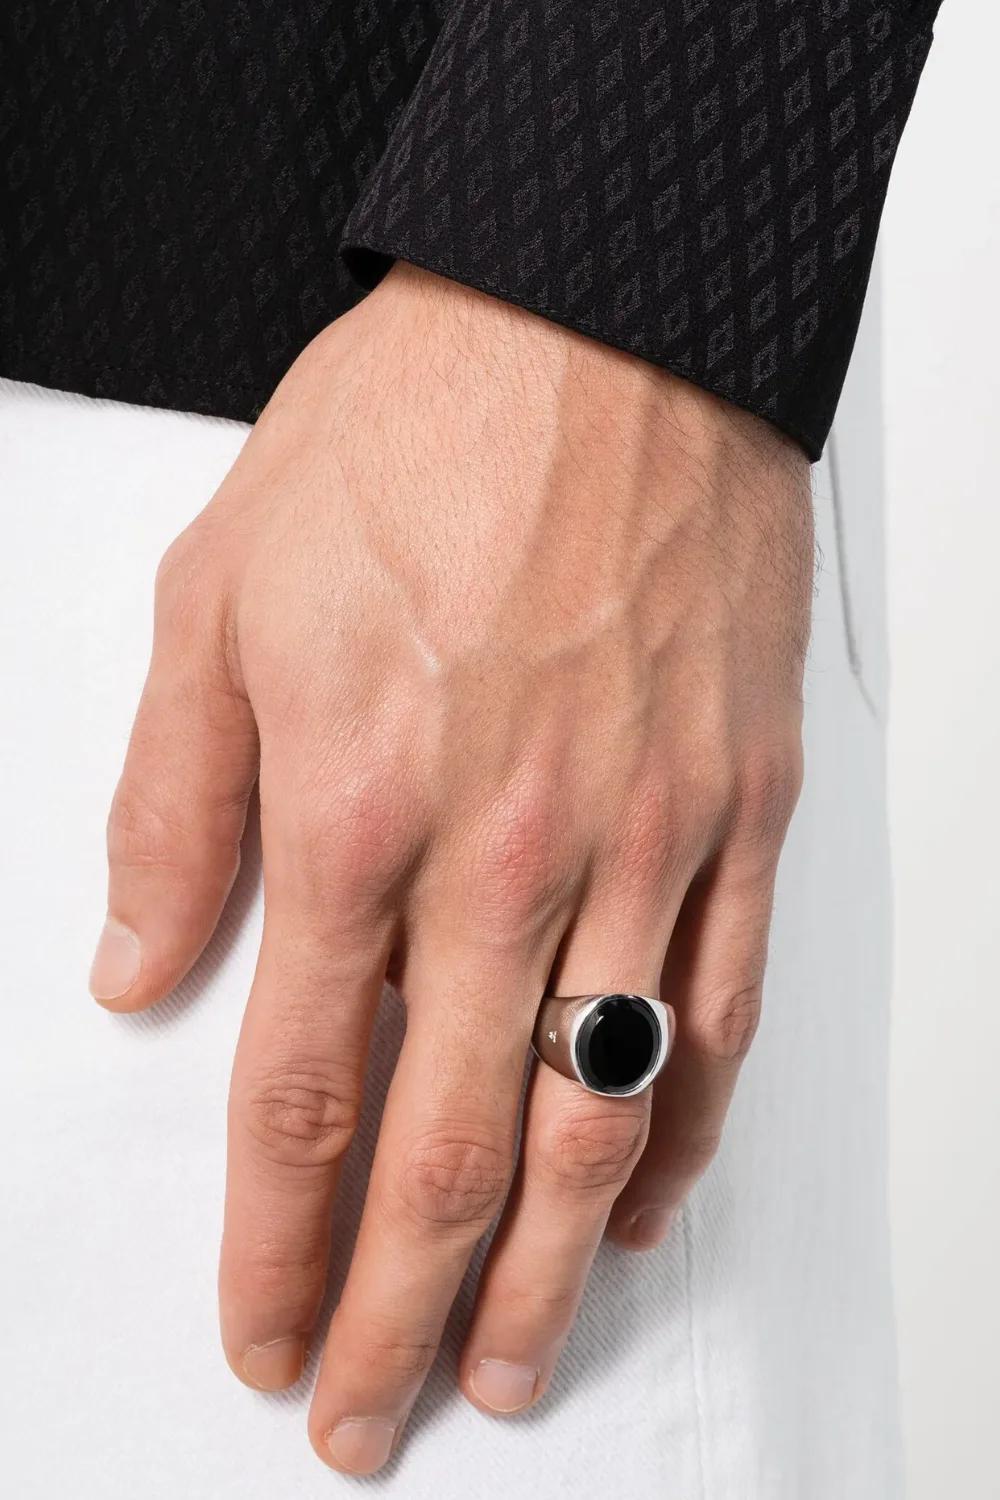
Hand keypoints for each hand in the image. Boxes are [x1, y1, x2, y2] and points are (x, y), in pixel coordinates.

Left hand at [89, 263, 811, 1473]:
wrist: (601, 325)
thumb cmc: (416, 438)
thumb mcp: (222, 594)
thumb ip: (174, 804)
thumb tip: (143, 965)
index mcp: (357, 805)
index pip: (299, 1087)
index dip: (272, 1237)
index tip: (261, 1327)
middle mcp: (509, 850)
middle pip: (449, 1142)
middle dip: (397, 1308)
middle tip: (369, 1419)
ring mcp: (646, 837)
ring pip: (600, 1107)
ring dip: (551, 1264)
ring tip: (512, 1368)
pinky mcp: (741, 806)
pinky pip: (724, 1004)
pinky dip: (686, 1121)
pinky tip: (652, 1196)